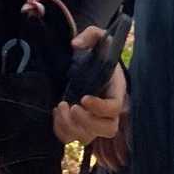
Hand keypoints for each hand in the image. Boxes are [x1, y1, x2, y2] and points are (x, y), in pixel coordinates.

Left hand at [52, 26, 126, 148]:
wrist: (88, 62)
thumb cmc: (97, 51)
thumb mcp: (97, 36)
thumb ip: (90, 35)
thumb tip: (75, 44)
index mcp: (116, 90)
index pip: (115, 108)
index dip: (100, 108)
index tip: (83, 97)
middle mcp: (108, 110)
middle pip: (108, 129)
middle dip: (87, 121)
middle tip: (73, 106)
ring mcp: (94, 120)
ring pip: (88, 137)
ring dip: (71, 126)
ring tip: (61, 106)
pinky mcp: (80, 125)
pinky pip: (72, 138)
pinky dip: (61, 130)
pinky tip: (56, 111)